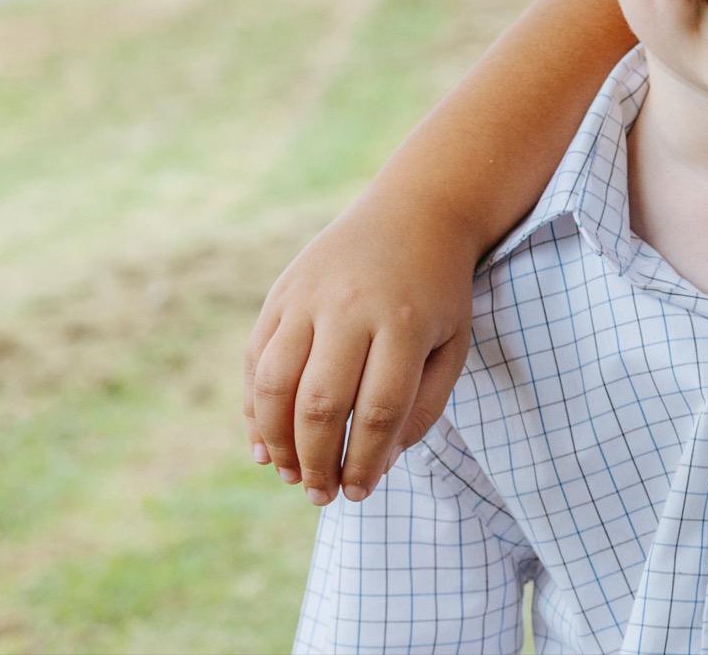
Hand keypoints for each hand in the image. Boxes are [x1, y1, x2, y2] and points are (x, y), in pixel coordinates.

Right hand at [244, 201, 475, 503]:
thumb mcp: (453, 345)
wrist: (415, 211)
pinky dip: (254, 407)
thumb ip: (421, 407)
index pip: (377, 410)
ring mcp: (309, 297)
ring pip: (276, 384)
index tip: (358, 493)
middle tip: (320, 495)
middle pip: (320, 403)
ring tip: (290, 475)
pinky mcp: (281, 293)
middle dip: (316, 461)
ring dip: (276, 441)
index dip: (363, 462)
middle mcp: (351, 307)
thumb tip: (374, 465)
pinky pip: (256, 359)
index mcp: (406, 323)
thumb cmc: (439, 292)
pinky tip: (264, 444)